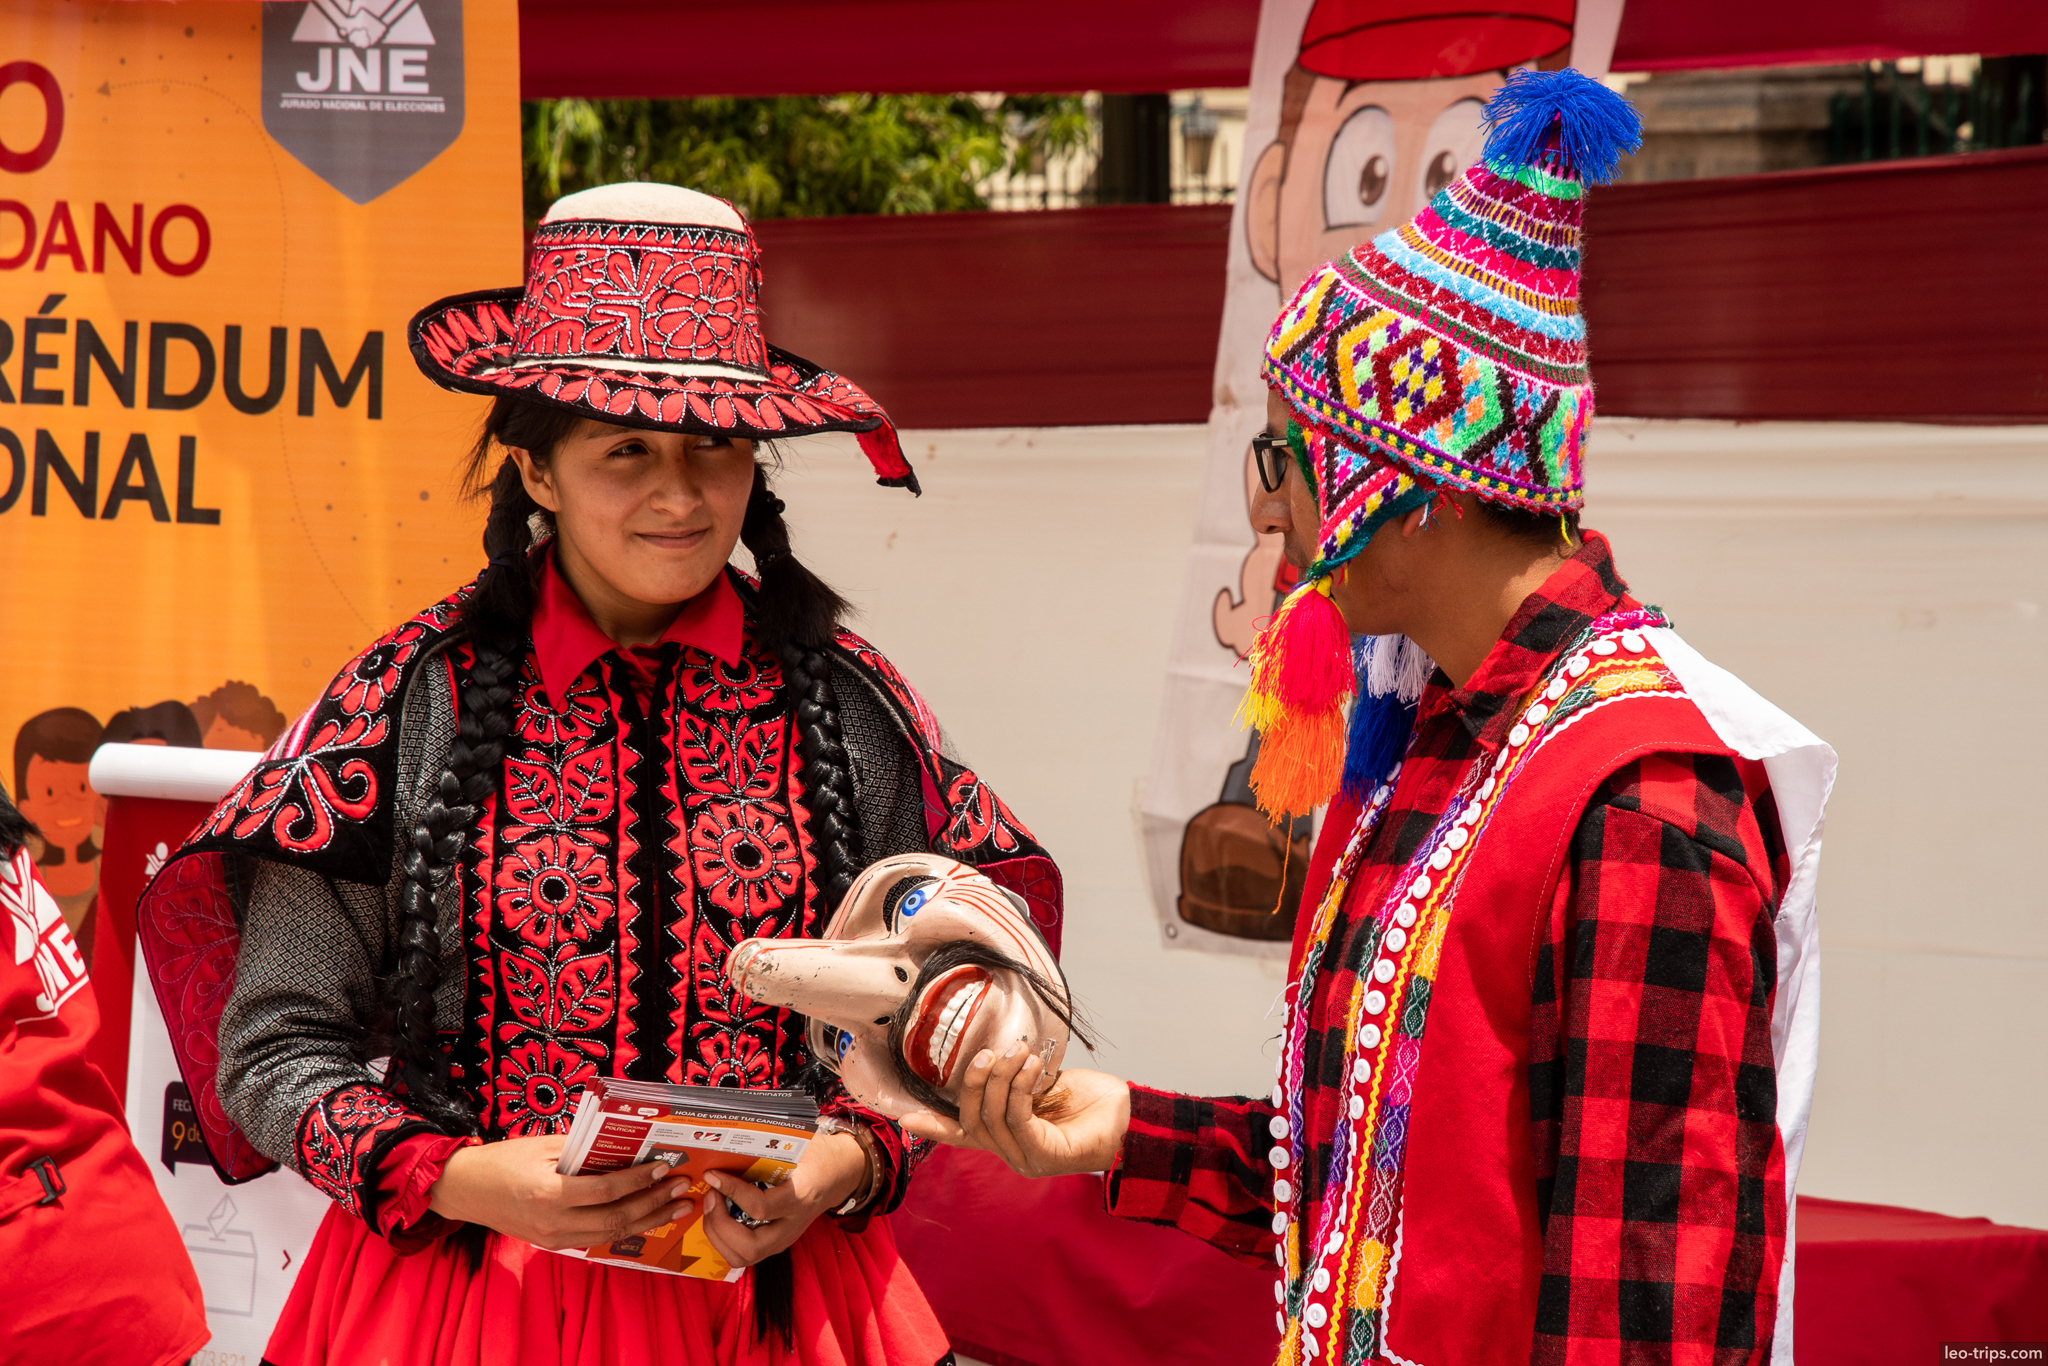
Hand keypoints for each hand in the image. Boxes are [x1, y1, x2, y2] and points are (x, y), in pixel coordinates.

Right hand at [426, 1134, 693, 1251]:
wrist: (465, 1190)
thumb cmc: (502, 1161)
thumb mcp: (542, 1146)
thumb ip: (582, 1150)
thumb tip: (623, 1146)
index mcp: (548, 1194)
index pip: (605, 1191)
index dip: (638, 1181)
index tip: (663, 1168)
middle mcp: (553, 1222)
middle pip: (615, 1218)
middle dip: (653, 1203)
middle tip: (682, 1188)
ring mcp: (553, 1237)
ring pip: (611, 1234)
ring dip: (648, 1221)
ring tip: (677, 1208)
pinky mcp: (553, 1243)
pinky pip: (597, 1237)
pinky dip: (625, 1228)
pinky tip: (647, 1217)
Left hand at [699, 1129, 868, 1268]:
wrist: (840, 1173)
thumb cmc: (817, 1156)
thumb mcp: (798, 1146)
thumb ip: (766, 1148)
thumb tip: (727, 1144)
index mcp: (800, 1198)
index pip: (761, 1207)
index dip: (732, 1192)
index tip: (713, 1175)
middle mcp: (791, 1226)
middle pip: (750, 1247)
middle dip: (719, 1224)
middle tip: (711, 1195)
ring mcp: (784, 1239)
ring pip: (743, 1257)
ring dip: (718, 1236)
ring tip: (712, 1207)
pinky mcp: (776, 1243)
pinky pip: (743, 1254)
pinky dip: (723, 1239)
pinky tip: (719, 1217)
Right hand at [899, 1044, 1130, 1178]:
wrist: (1132, 1118)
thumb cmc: (1093, 1101)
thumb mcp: (1046, 1084)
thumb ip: (1018, 1082)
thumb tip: (998, 1058)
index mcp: (1009, 1137)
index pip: (964, 1136)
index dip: (934, 1127)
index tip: (903, 1116)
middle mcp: (1012, 1153)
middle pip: (971, 1121)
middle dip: (974, 1082)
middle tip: (988, 1052)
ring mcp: (1026, 1158)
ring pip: (991, 1118)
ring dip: (1001, 1079)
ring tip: (1018, 1052)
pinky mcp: (1044, 1154)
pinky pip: (1017, 1118)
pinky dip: (1020, 1089)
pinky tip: (1032, 1068)